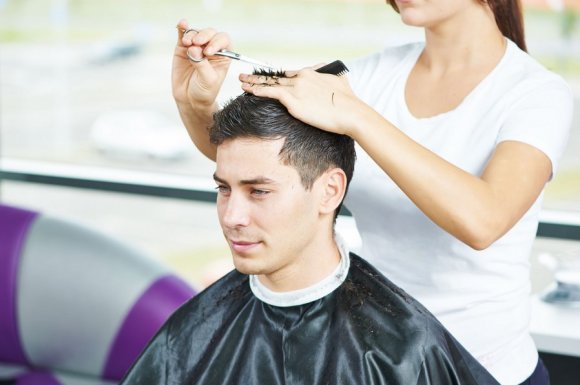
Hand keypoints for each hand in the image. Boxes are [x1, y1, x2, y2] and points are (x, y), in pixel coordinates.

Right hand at [172, 19, 231, 107]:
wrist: (190, 99)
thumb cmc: (205, 91)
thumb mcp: (208, 80)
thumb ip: (202, 64)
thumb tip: (192, 48)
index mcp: (223, 55)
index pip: (224, 41)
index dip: (217, 42)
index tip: (208, 52)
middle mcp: (211, 48)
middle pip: (210, 33)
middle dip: (204, 36)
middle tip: (197, 43)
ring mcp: (196, 47)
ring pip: (196, 33)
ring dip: (192, 35)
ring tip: (187, 44)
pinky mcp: (183, 48)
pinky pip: (183, 34)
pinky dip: (182, 28)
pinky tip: (182, 24)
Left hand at [239, 66, 362, 136]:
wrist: (350, 112)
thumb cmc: (348, 102)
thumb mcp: (338, 82)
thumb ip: (327, 77)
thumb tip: (324, 75)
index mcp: (311, 73)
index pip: (287, 74)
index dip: (274, 77)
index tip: (266, 78)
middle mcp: (301, 77)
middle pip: (275, 77)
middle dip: (259, 77)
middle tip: (245, 76)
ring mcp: (296, 88)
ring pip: (270, 83)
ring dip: (254, 83)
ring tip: (242, 83)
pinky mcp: (294, 100)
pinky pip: (271, 93)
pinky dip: (259, 91)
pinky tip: (250, 91)